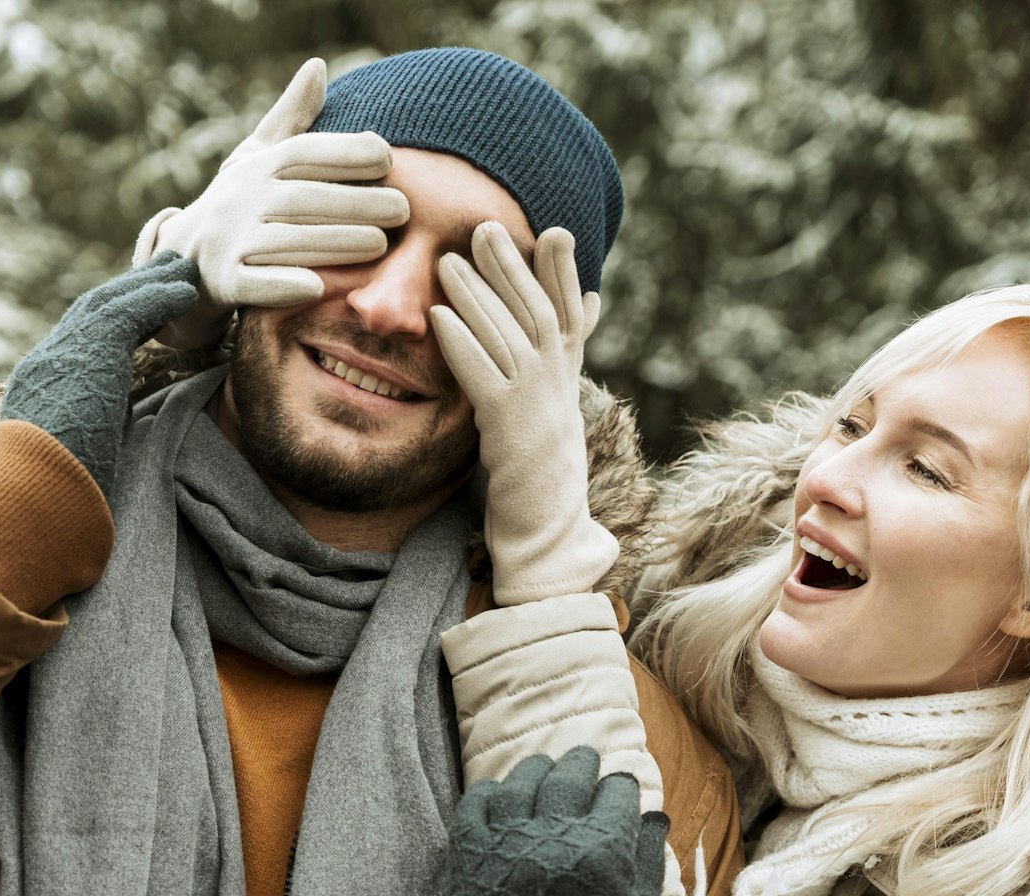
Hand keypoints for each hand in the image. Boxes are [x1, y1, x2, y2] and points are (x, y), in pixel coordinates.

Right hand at [0, 252, 197, 494]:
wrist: (28, 507)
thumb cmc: (51, 510)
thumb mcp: (72, 471)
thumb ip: (89, 452)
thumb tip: (108, 464)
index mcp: (40, 394)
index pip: (77, 348)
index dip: (111, 326)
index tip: (141, 314)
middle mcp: (46, 366)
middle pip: (91, 314)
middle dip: (129, 292)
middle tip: (164, 272)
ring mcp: (61, 356)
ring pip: (109, 305)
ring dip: (149, 285)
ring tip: (184, 271)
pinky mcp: (87, 356)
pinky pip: (129, 313)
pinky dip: (159, 298)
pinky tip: (186, 291)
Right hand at [133, 58, 409, 348]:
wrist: (185, 259)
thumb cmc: (241, 203)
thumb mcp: (258, 156)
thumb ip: (293, 118)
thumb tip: (318, 66)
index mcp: (258, 167)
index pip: (303, 153)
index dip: (345, 151)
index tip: (388, 156)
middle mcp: (241, 199)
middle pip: (302, 198)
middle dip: (354, 202)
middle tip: (402, 210)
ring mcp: (230, 241)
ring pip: (285, 241)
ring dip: (334, 242)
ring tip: (380, 244)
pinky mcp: (224, 282)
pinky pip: (254, 284)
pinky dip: (282, 286)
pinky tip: (317, 287)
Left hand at [430, 223, 617, 603]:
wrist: (549, 533)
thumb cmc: (545, 474)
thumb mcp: (557, 410)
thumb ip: (563, 358)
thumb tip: (590, 305)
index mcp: (566, 378)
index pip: (570, 313)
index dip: (562, 273)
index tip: (553, 231)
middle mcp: (557, 385)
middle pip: (536, 312)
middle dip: (512, 268)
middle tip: (486, 227)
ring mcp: (535, 405)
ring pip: (507, 336)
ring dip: (477, 296)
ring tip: (449, 262)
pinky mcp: (508, 430)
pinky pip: (483, 377)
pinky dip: (461, 344)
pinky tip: (439, 319)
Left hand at [447, 746, 670, 895]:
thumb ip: (645, 859)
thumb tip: (651, 815)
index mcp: (604, 853)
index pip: (615, 792)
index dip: (621, 788)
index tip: (619, 788)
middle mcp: (553, 843)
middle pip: (567, 778)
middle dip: (581, 766)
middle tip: (585, 761)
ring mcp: (506, 853)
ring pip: (520, 784)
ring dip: (537, 773)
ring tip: (545, 771)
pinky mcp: (470, 870)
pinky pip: (474, 810)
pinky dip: (489, 795)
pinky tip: (502, 796)